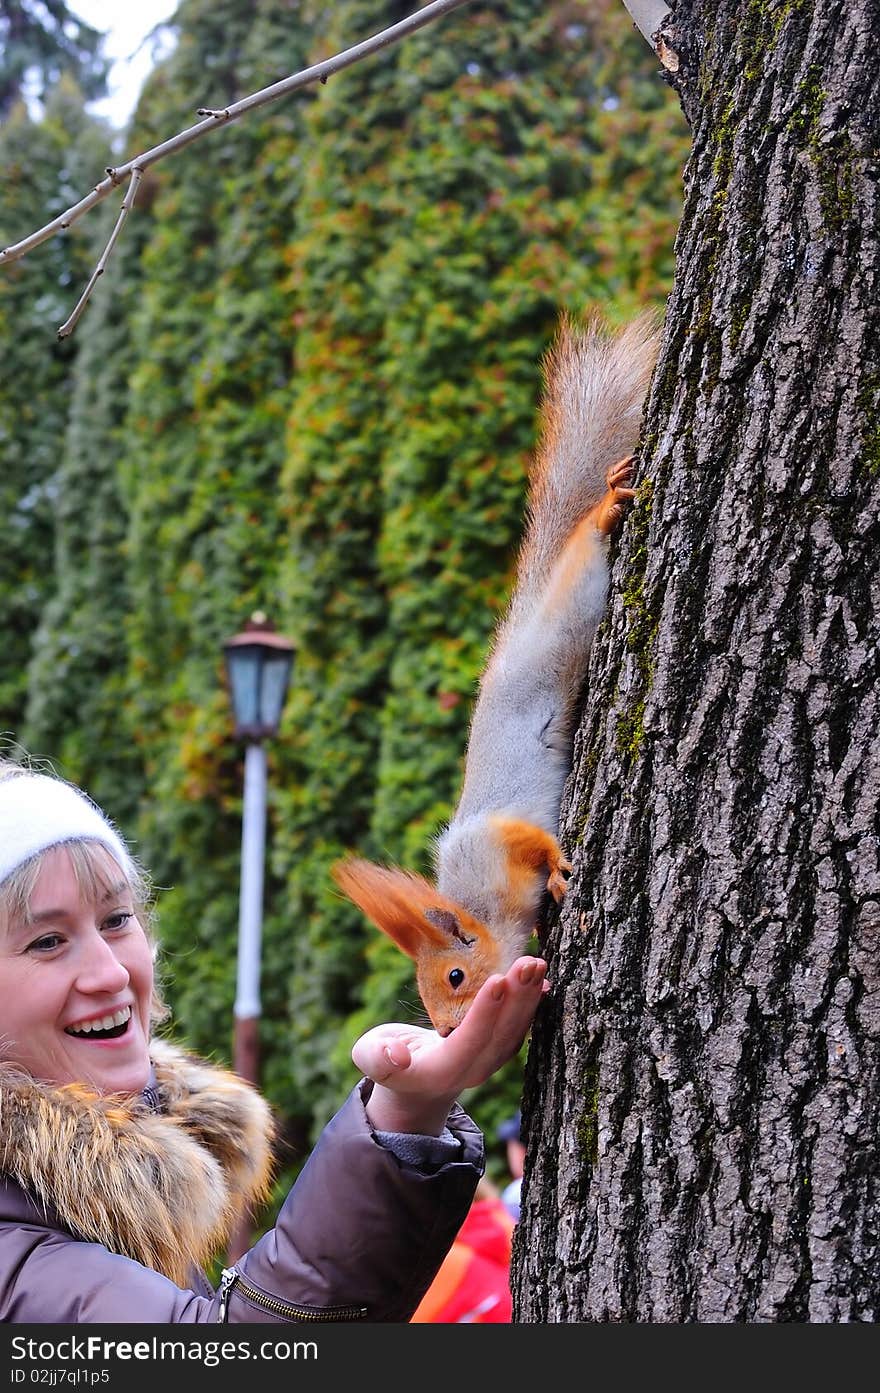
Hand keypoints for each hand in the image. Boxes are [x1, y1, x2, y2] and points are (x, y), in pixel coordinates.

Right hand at [351, 956, 547, 1134]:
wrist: (413, 1083)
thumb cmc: (385, 1057)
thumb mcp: (370, 1056)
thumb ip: (377, 1057)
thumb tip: (396, 1054)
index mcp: (438, 1073)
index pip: (468, 1042)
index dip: (483, 1014)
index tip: (497, 982)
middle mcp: (471, 1071)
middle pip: (500, 1035)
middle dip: (517, 998)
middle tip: (530, 963)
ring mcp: (489, 1062)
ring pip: (515, 1030)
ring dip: (529, 996)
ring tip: (537, 963)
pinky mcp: (498, 1049)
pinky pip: (518, 1026)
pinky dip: (531, 1001)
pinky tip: (539, 977)